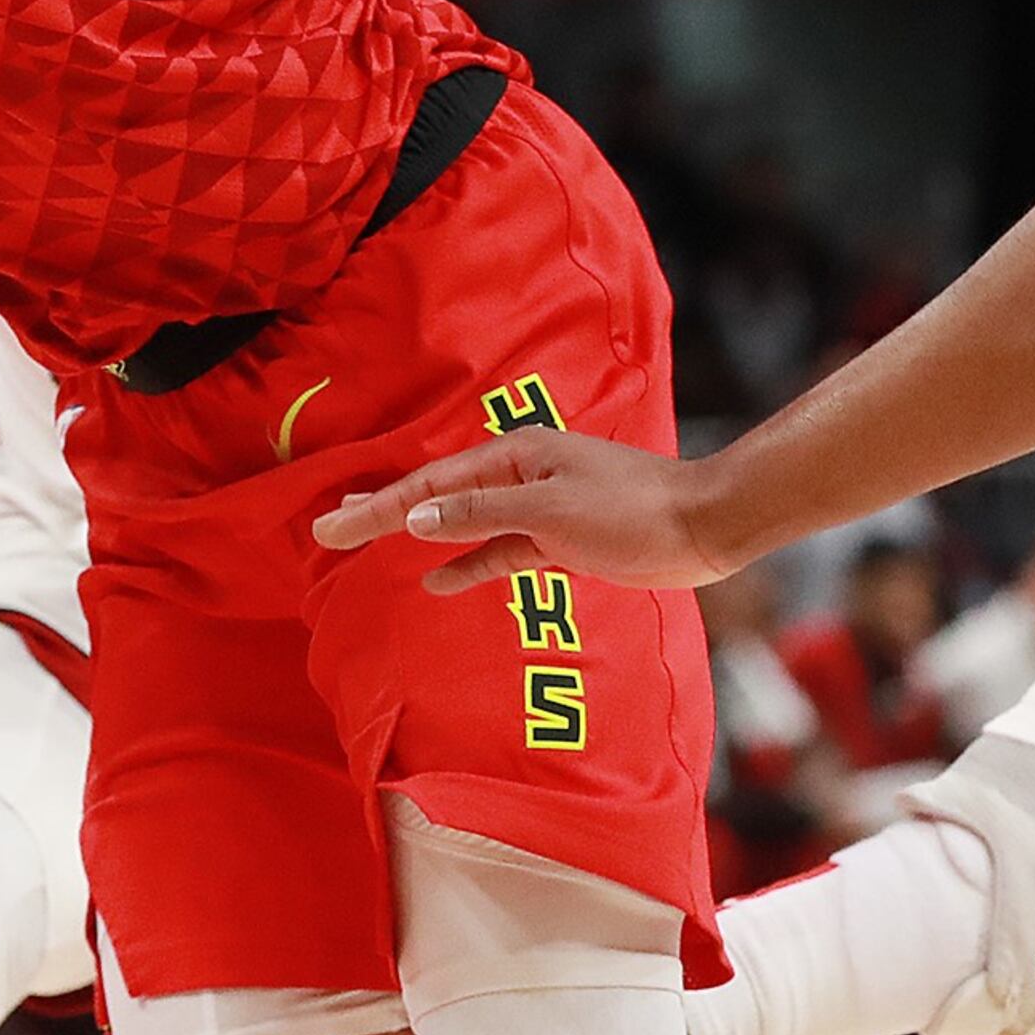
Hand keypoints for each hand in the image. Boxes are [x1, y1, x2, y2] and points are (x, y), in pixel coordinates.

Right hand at [312, 427, 734, 594]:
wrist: (705, 527)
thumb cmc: (633, 512)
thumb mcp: (549, 512)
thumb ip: (480, 514)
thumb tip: (418, 517)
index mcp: (516, 454)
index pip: (429, 484)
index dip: (377, 506)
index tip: (330, 524)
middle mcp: (521, 473)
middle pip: (438, 496)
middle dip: (383, 512)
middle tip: (328, 528)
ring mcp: (540, 506)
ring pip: (464, 522)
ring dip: (419, 534)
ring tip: (368, 542)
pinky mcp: (560, 539)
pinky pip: (499, 550)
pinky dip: (467, 563)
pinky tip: (435, 580)